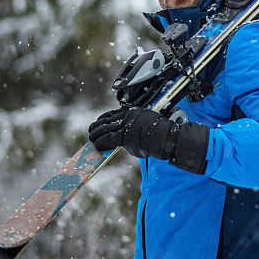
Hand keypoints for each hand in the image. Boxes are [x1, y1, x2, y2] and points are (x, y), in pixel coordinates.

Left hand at [88, 107, 209, 173]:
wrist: (167, 138)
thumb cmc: (159, 134)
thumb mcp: (144, 125)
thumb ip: (131, 129)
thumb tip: (121, 138)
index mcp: (131, 112)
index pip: (110, 114)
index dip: (101, 120)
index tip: (97, 124)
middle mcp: (126, 116)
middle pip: (104, 120)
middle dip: (95, 128)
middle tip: (91, 134)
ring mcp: (125, 125)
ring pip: (103, 129)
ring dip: (95, 136)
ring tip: (92, 141)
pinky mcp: (124, 135)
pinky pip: (107, 139)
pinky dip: (99, 143)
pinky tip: (96, 146)